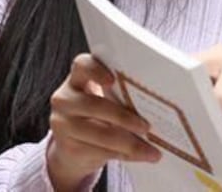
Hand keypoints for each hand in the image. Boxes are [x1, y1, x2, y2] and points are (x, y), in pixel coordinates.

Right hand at [47, 54, 159, 191]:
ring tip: (152, 150)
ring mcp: (63, 125)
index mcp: (77, 78)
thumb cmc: (98, 114)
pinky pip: (101, 152)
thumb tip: (159, 102)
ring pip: (99, 134)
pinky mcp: (68, 148)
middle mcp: (65, 99)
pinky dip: (126, 155)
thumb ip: (121, 94)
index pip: (82, 65)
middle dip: (124, 117)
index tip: (113, 79)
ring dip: (130, 143)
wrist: (72, 145)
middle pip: (94, 105)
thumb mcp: (104, 99)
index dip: (96, 70)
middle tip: (147, 126)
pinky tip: (143, 155)